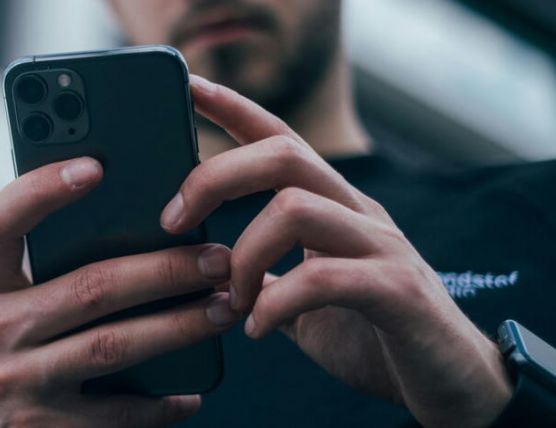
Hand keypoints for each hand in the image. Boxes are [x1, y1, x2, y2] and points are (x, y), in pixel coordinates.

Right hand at [0, 157, 238, 426]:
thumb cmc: (2, 363)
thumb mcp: (3, 314)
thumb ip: (42, 276)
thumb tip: (136, 228)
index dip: (41, 190)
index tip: (95, 165)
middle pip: (88, 286)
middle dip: (164, 268)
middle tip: (216, 258)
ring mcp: (15, 385)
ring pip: (113, 345)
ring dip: (179, 326)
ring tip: (223, 309)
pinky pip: (118, 413)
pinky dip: (161, 403)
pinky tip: (190, 392)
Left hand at [159, 75, 511, 426]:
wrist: (453, 385)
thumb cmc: (376, 340)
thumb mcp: (304, 303)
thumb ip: (266, 278)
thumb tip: (208, 269)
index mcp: (334, 209)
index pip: (281, 139)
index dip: (234, 110)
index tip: (189, 87)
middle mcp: (360, 214)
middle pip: (283, 154)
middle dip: (215, 177)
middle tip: (171, 221)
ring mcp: (383, 248)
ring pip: (295, 208)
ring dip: (243, 255)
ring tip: (230, 300)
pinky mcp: (399, 291)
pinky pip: (323, 278)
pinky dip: (275, 304)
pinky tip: (258, 329)